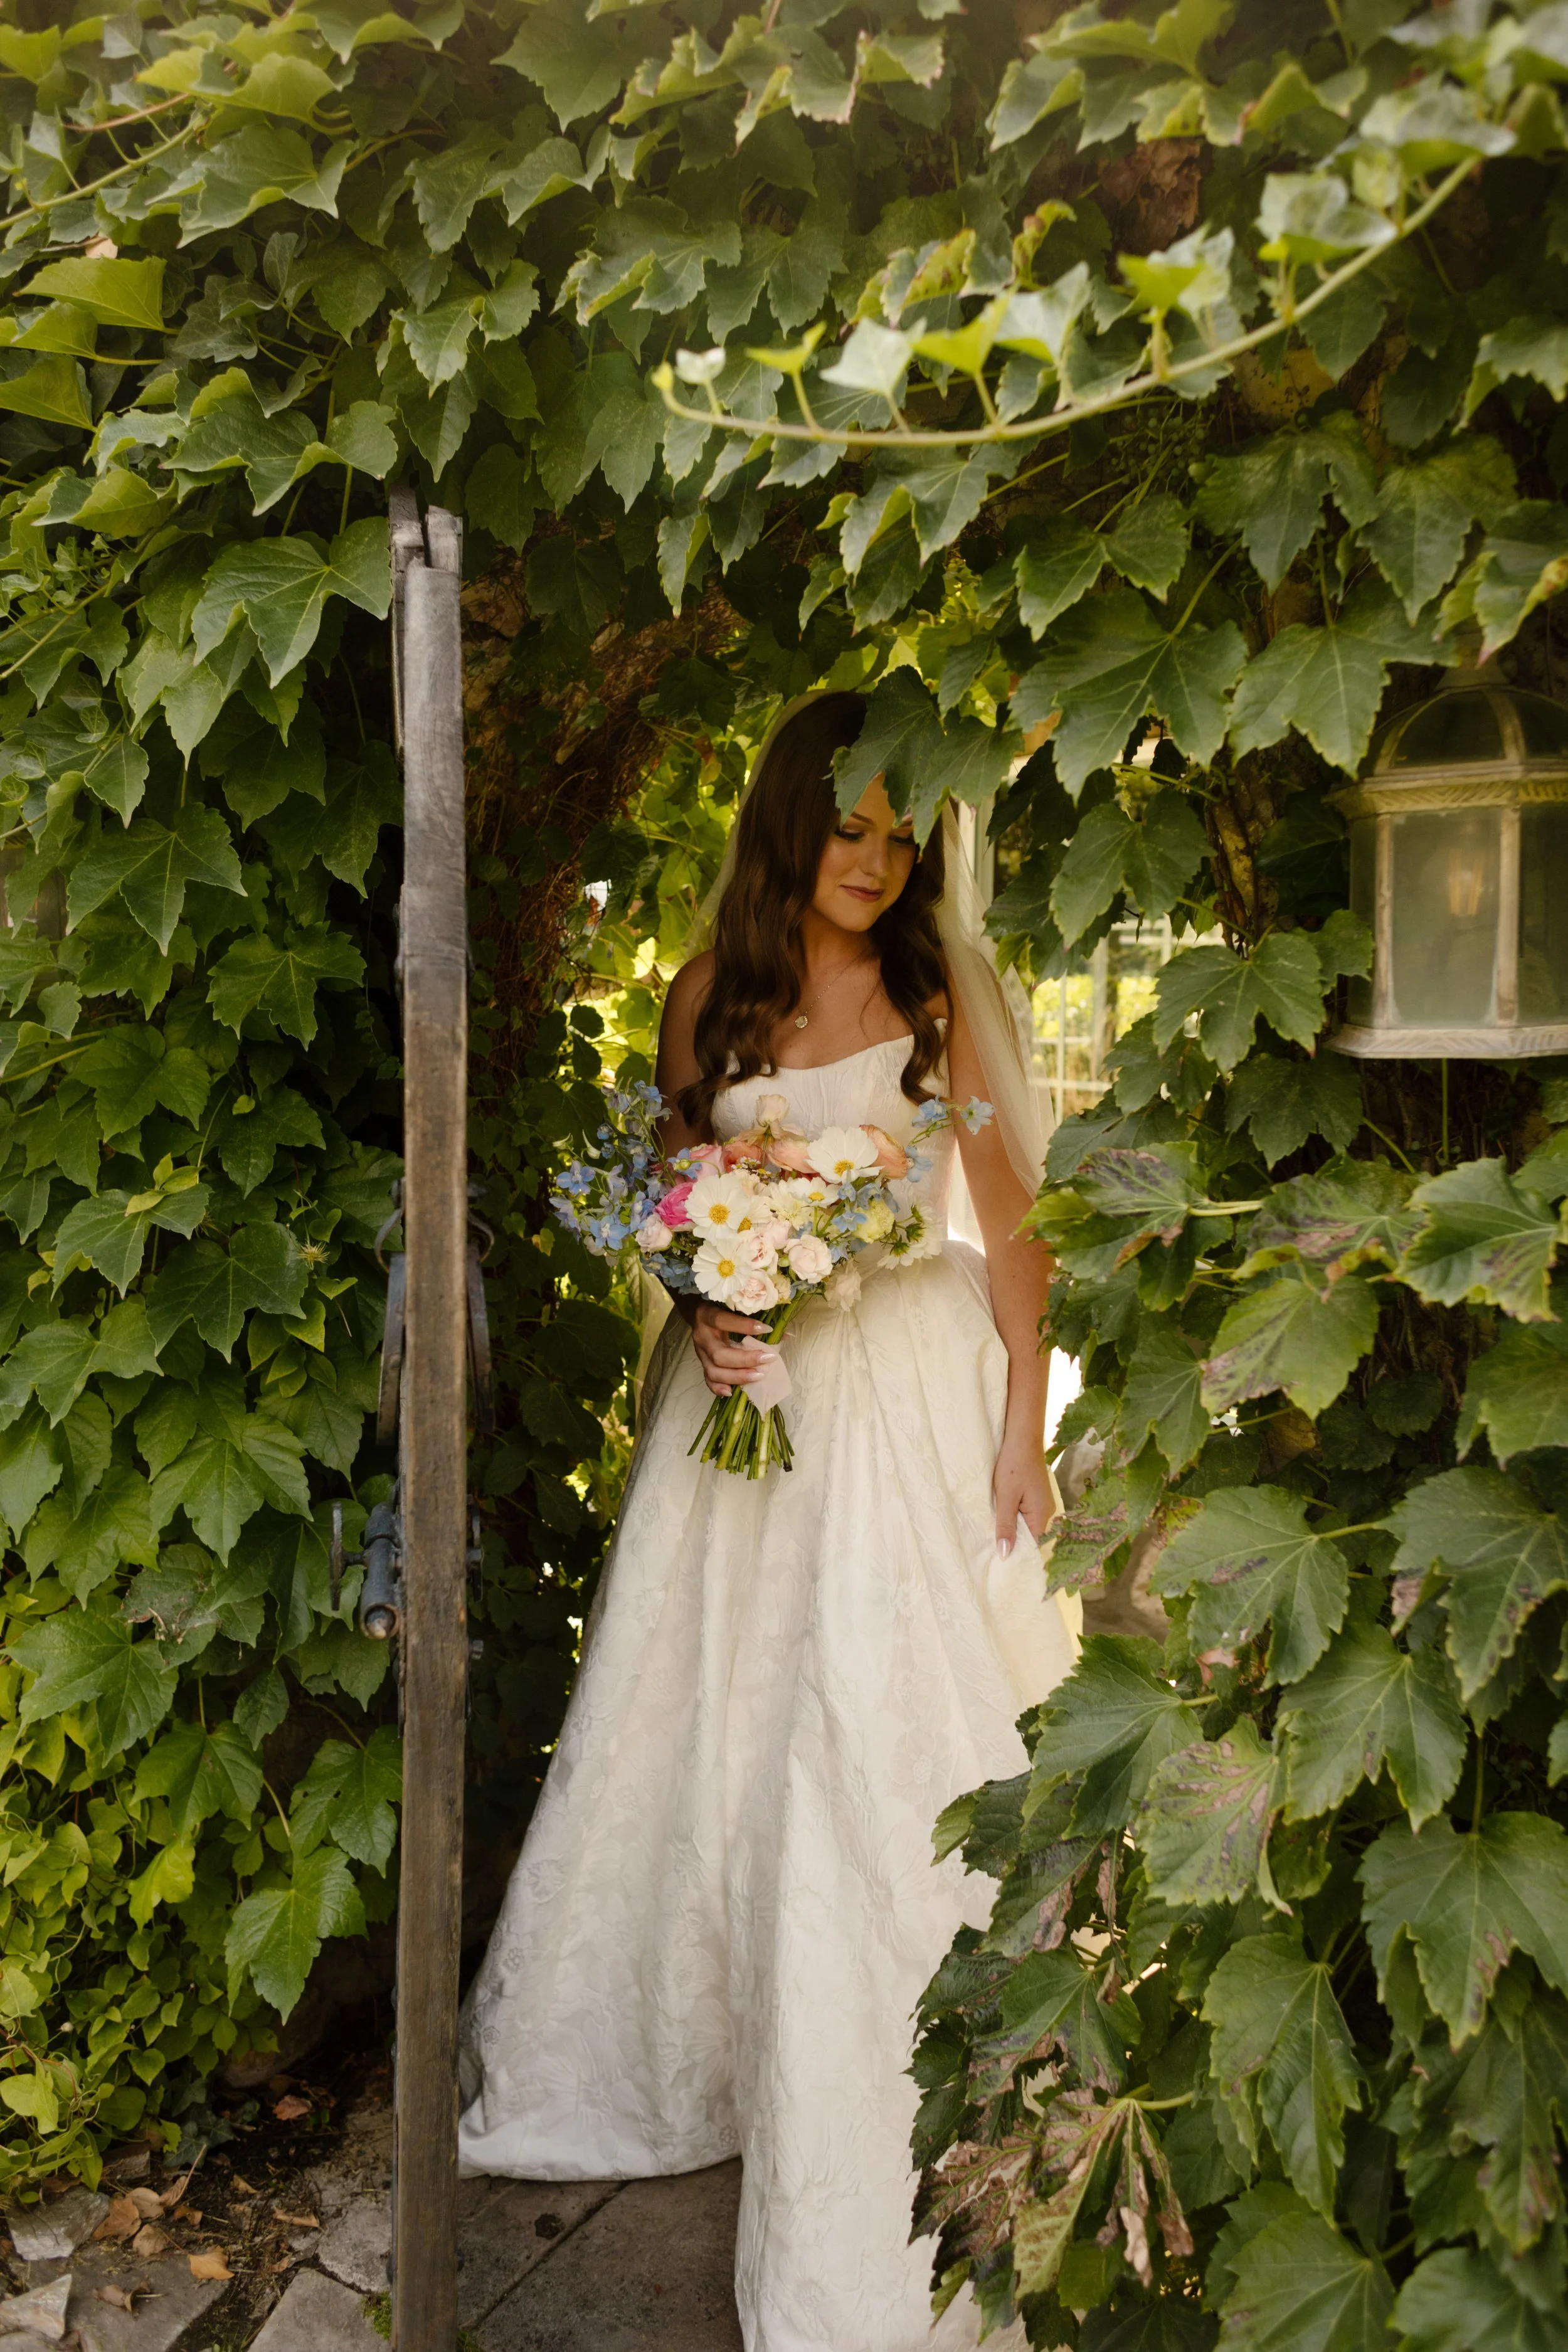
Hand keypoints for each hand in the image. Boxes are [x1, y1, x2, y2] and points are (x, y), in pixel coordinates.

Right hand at [685, 1299, 776, 1398]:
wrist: (695, 1313)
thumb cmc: (719, 1308)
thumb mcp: (732, 1307)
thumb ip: (754, 1317)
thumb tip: (783, 1334)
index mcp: (707, 1316)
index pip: (723, 1321)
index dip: (745, 1326)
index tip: (767, 1329)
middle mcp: (702, 1336)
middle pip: (719, 1354)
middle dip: (745, 1360)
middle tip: (767, 1359)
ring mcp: (700, 1353)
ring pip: (713, 1371)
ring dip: (737, 1376)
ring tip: (758, 1376)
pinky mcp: (702, 1364)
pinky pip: (708, 1379)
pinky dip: (718, 1388)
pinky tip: (732, 1391)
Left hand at [992, 1427, 1057, 1553]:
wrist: (1022, 1438)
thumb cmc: (1013, 1465)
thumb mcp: (1005, 1497)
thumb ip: (1005, 1526)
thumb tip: (1005, 1554)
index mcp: (1042, 1514)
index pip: (1034, 1546)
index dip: (1019, 1556)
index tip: (1003, 1567)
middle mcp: (1047, 1512)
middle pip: (1031, 1537)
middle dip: (1014, 1545)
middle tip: (993, 1557)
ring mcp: (1042, 1504)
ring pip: (1027, 1526)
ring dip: (1013, 1531)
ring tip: (994, 1542)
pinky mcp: (1035, 1497)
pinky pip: (1026, 1515)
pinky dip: (1014, 1519)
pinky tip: (1001, 1521)